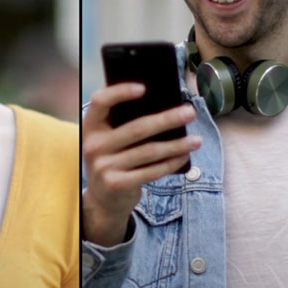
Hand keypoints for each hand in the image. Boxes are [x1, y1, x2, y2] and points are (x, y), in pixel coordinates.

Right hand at [81, 83, 199, 245]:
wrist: (103, 200)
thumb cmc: (115, 160)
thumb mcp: (110, 141)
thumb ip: (125, 124)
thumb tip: (166, 107)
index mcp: (91, 127)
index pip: (100, 102)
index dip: (120, 92)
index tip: (144, 87)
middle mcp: (93, 145)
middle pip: (137, 128)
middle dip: (168, 119)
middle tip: (190, 112)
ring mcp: (104, 166)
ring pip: (149, 151)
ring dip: (177, 145)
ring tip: (196, 140)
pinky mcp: (117, 184)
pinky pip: (151, 171)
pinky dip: (171, 163)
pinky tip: (184, 156)